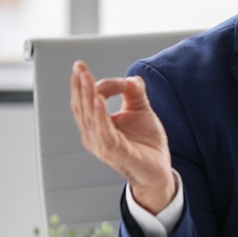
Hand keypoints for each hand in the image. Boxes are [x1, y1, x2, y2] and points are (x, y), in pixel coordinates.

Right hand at [70, 61, 175, 213]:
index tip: (81, 66)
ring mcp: (103, 146)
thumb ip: (135, 92)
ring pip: (90, 118)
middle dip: (80, 86)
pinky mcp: (116, 153)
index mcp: (97, 126)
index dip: (82, 84)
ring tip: (86, 78)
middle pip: (82, 108)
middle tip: (79, 68)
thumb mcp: (140, 111)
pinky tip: (99, 101)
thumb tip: (130, 78)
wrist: (158, 170)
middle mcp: (95, 136)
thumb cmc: (146, 144)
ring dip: (87, 96)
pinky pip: (104, 133)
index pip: (84, 102)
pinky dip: (100, 116)